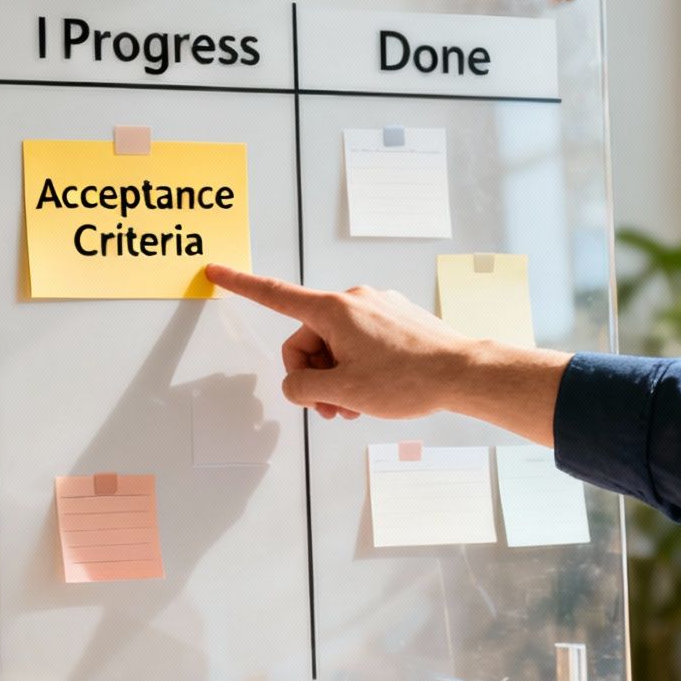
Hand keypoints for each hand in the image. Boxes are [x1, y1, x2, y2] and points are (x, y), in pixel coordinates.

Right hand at [203, 263, 474, 420]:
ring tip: (357, 407)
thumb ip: (303, 387)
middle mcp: (353, 299)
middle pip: (308, 339)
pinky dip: (359, 367)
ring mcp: (377, 306)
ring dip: (338, 377)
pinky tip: (377, 391)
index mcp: (333, 310)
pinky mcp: (396, 317)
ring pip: (336, 344)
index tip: (216, 270)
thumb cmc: (408, 380)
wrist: (465, 373)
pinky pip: (361, 341)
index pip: (275, 294)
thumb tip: (298, 384)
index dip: (241, 284)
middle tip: (334, 409)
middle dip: (314, 375)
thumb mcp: (343, 393)